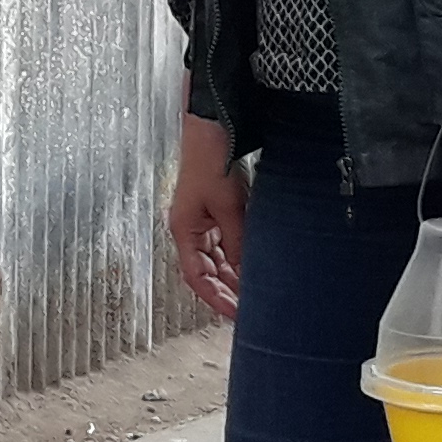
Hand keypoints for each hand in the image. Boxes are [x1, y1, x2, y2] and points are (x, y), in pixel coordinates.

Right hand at [168, 111, 248, 319]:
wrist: (213, 125)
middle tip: (252, 310)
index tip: (236, 316)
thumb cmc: (211, 160)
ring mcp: (204, 218)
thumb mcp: (228, 207)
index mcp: (184, 229)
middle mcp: (191, 228)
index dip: (215, 299)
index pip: (196, 277)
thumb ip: (239, 243)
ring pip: (219, 258)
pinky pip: (228, 241)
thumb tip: (249, 275)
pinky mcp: (218, 208)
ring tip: (257, 291)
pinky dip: (240, 255)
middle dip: (227, 291)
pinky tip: (256, 263)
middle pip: (207, 270)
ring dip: (235, 274)